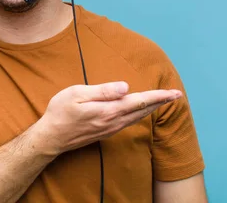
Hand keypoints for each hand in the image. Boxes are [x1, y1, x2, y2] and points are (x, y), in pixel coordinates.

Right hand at [33, 82, 181, 155]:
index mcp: (108, 110)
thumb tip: (125, 87)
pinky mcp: (105, 133)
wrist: (51, 139)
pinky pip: (129, 122)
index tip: (174, 93)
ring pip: (137, 118)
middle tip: (176, 94)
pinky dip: (140, 114)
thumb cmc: (60, 113)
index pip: (139, 102)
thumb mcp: (77, 94)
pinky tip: (140, 110)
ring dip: (151, 108)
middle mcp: (113, 122)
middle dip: (160, 102)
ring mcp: (110, 129)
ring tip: (162, 100)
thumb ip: (103, 91)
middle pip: (142, 111)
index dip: (158, 97)